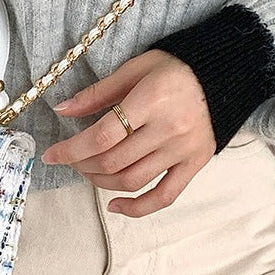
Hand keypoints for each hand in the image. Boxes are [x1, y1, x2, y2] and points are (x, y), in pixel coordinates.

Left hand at [41, 49, 215, 217]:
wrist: (224, 75)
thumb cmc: (175, 67)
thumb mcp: (134, 68)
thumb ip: (98, 93)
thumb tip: (63, 109)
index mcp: (151, 100)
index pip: (102, 136)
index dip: (72, 149)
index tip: (51, 154)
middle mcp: (168, 129)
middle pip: (114, 160)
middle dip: (83, 164)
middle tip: (71, 158)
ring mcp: (183, 150)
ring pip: (133, 180)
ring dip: (102, 182)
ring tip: (89, 172)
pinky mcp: (195, 164)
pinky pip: (165, 195)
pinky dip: (138, 207)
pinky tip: (115, 205)